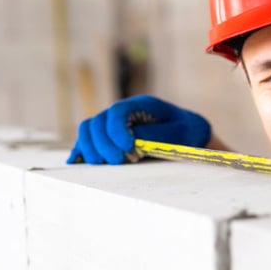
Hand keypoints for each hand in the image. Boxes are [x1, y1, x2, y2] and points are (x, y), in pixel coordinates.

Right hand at [67, 95, 211, 164]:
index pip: (118, 111)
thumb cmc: (188, 134)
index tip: (127, 149)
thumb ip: (157, 134)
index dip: (116, 131)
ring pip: (87, 130)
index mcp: (141, 105)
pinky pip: (87, 141)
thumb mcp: (180, 133)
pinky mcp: (107, 139)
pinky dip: (82, 151)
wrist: (190, 137)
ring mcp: (112, 124)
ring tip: (106, 165)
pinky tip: (80, 162)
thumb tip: (132, 140)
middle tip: (119, 162)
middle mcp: (123, 112)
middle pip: (97, 122)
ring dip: (91, 149)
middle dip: (104, 144)